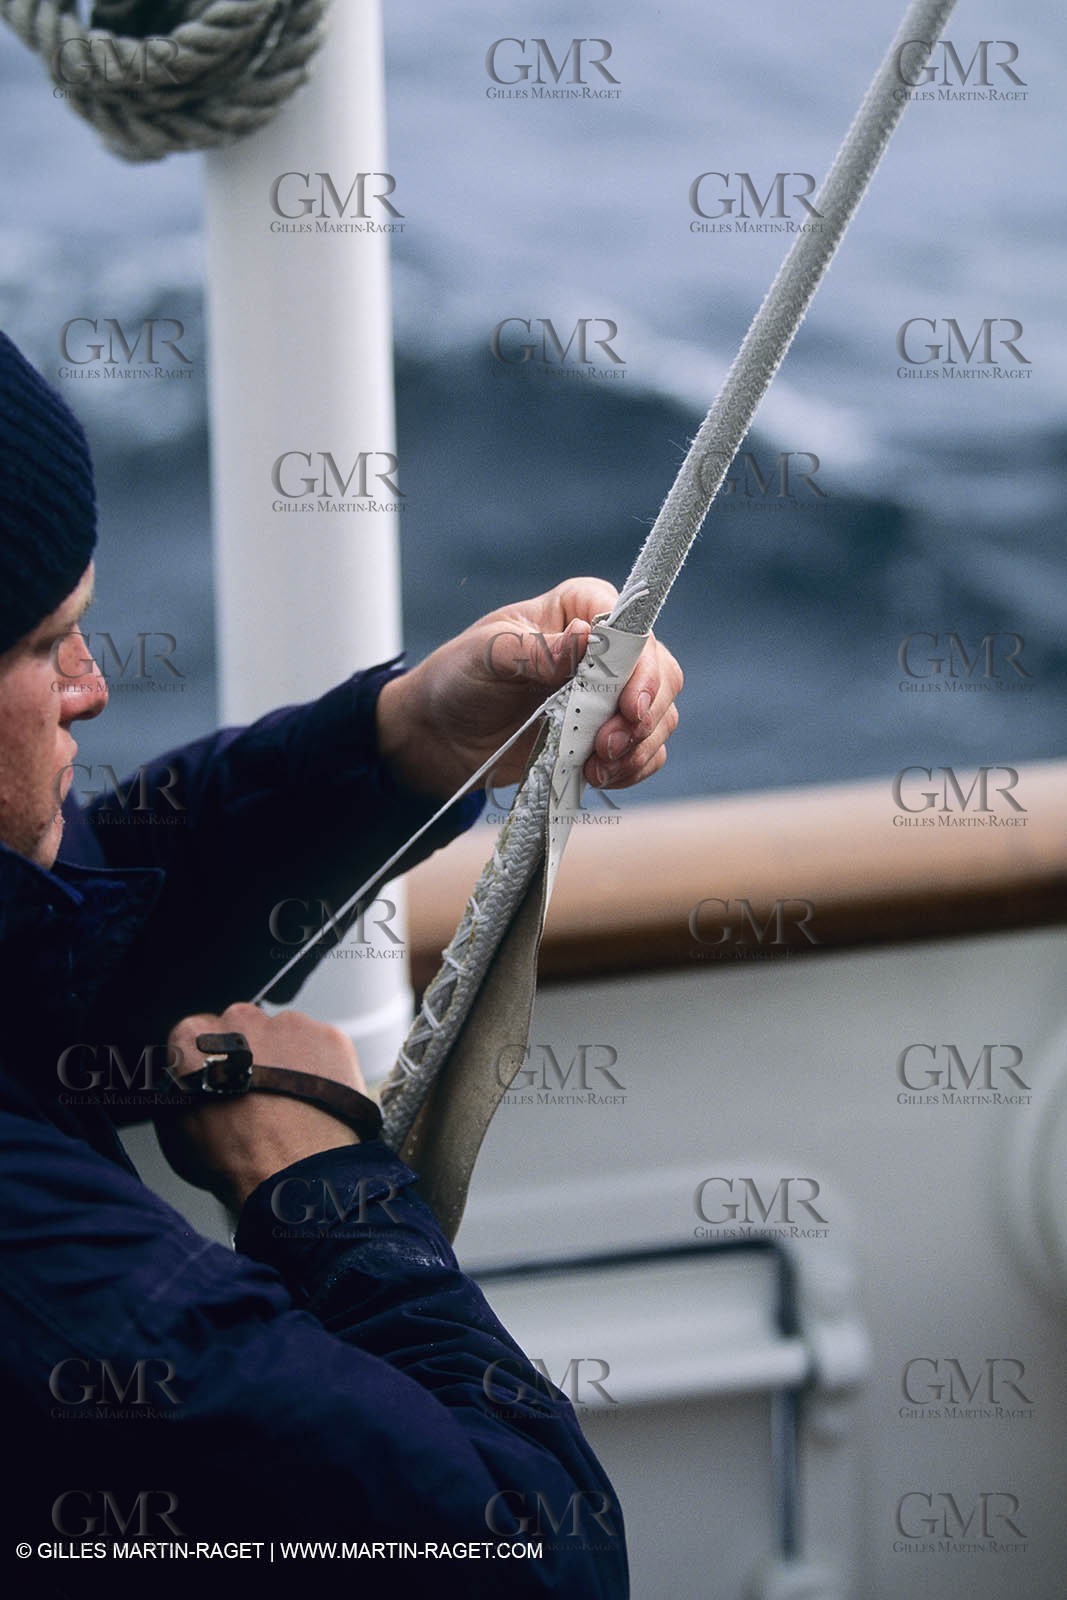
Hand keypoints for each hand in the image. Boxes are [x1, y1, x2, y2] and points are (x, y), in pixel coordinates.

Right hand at [156, 1002, 365, 1214]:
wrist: (293, 1174)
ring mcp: (289, 1025)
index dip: (210, 1062)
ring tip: (290, 1103)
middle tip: (258, 1096)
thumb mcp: (175, 1132)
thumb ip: (176, 1092)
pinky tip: (314, 1100)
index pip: (197, 1034)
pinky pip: (322, 1048)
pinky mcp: (329, 1037)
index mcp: (194, 1037)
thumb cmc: (234, 1159)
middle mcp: (241, 1020)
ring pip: (286, 1035)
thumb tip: (181, 1088)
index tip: (220, 1079)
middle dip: (249, 1054)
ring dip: (286, 1060)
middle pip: (243, 1027)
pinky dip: (320, 1069)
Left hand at [376, 576, 682, 798]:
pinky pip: (645, 751)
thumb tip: (586, 638)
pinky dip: (633, 767)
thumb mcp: (488, 655)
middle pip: (660, 673)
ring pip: (660, 716)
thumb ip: (538, 650)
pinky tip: (598, 776)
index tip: (627, 704)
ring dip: (638, 747)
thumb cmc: (460, 678)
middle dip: (644, 714)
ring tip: (597, 768)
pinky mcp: (608, 734)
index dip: (640, 665)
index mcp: (580, 608)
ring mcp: (611, 694)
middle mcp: (607, 648)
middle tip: (608, 745)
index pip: (632, 627)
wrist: (442, 735)